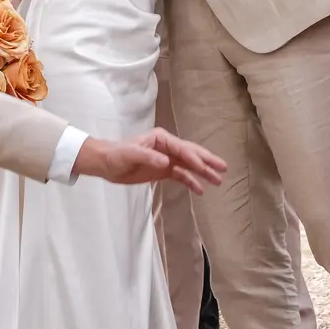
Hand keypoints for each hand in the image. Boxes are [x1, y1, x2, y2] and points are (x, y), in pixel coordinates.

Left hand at [75, 128, 227, 193]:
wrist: (106, 163)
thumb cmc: (116, 155)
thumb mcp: (130, 155)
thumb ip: (148, 158)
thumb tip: (167, 162)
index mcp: (161, 138)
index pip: (182, 148)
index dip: (193, 157)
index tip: (204, 167)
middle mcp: (167, 147)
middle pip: (191, 153)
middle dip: (207, 161)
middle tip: (223, 168)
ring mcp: (167, 159)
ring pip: (189, 165)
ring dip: (203, 172)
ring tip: (218, 180)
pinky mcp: (163, 170)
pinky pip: (181, 175)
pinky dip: (191, 182)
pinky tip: (200, 190)